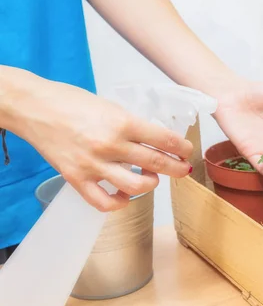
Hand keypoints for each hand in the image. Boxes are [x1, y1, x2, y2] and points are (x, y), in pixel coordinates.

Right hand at [9, 69, 192, 210]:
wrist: (33, 107)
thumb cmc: (70, 102)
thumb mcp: (110, 106)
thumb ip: (132, 124)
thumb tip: (156, 140)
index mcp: (122, 122)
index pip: (165, 139)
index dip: (182, 147)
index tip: (187, 150)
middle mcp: (110, 145)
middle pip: (157, 164)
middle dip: (177, 168)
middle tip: (183, 169)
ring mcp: (93, 165)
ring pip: (137, 187)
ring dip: (151, 184)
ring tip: (150, 178)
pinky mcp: (76, 179)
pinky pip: (105, 203)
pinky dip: (120, 203)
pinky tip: (124, 195)